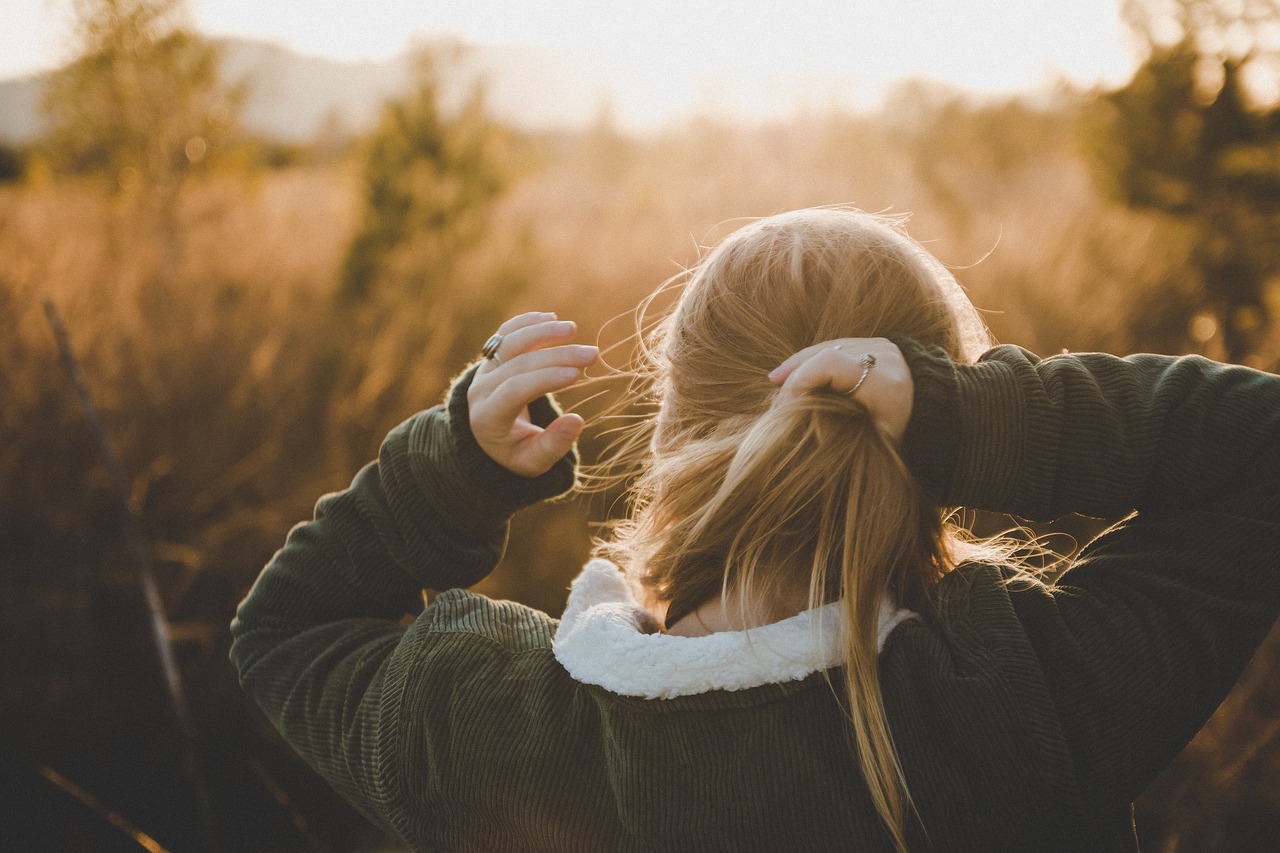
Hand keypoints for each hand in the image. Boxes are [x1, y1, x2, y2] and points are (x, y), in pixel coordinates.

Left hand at [467, 312, 598, 476]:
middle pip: (517, 364)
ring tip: (572, 329)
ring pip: (509, 342)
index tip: (577, 374)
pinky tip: (551, 318)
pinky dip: (527, 323)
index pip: (513, 391)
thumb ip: (552, 445)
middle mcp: (480, 390)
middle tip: (592, 353)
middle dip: (556, 356)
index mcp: (486, 418)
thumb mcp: (533, 461)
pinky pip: (506, 333)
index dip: (544, 379)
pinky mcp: (491, 357)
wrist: (488, 439)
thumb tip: (577, 421)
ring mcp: (484, 370)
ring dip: (541, 332)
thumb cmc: (515, 452)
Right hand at [768, 338, 912, 443]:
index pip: (830, 363)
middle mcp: (883, 357)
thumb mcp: (882, 443)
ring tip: (777, 379)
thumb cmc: (912, 434)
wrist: (947, 411)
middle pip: (826, 351)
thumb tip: (805, 438)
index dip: (802, 379)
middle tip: (774, 391)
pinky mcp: (879, 343)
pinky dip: (816, 359)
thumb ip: (847, 437)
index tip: (788, 404)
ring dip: (801, 363)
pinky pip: (839, 346)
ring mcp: (882, 345)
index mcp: (885, 383)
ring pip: (830, 346)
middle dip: (795, 371)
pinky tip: (798, 371)